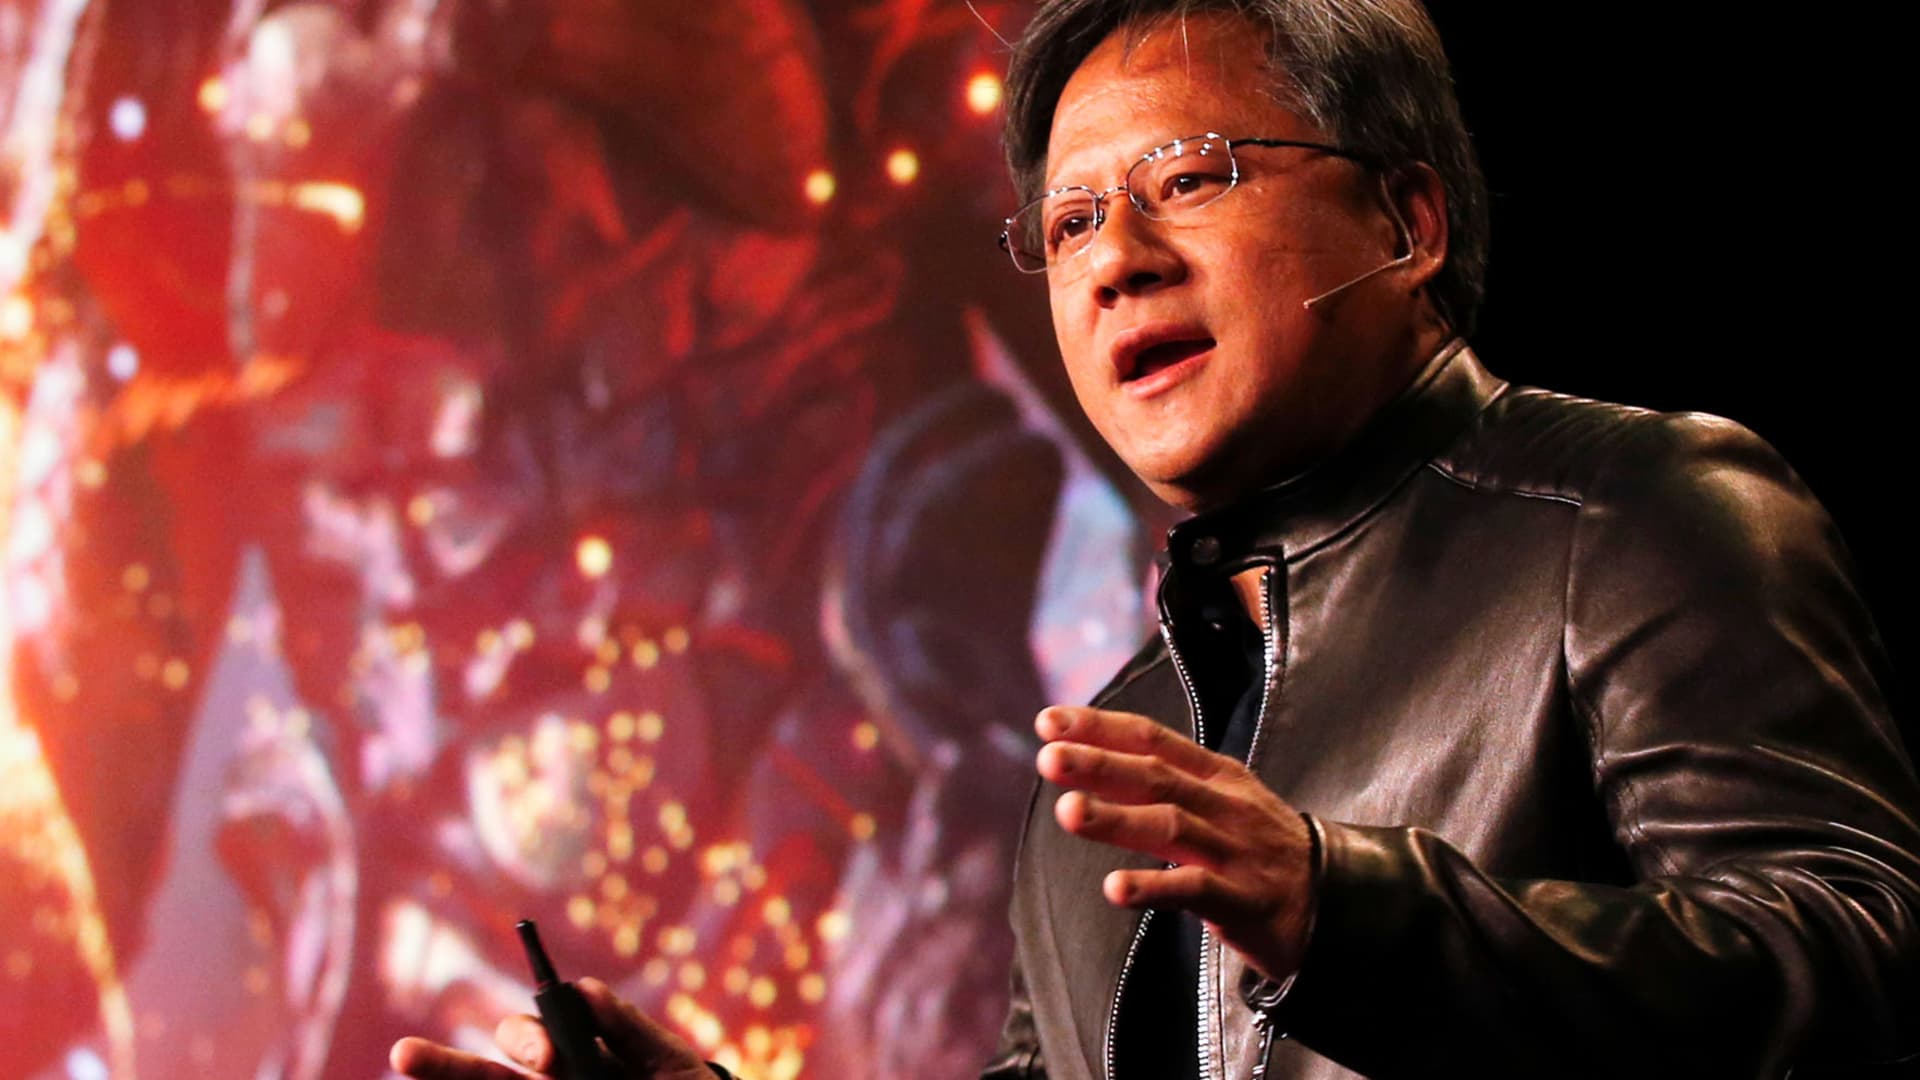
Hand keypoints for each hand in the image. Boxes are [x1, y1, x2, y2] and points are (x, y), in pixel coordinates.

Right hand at [389, 977, 713, 1078]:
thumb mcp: (670, 1064)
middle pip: (487, 1075)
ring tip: (436, 1064)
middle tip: (419, 1058)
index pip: (535, 1037)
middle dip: (445, 1065)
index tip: (544, 1054)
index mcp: (579, 1060)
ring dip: (449, 1077)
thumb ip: (630, 1031)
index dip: (526, 1036)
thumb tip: (583, 989)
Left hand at [1034, 705, 1313, 980]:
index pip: (1153, 740)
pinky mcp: (1243, 899)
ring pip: (1171, 826)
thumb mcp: (1222, 801)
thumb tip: (1093, 765)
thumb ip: (1165, 784)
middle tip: (1049, 757)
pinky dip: (1154, 887)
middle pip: (1156, 778)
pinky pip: (1194, 889)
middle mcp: (1223, 805)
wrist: (1339, 900)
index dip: (1102, 728)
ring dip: (1117, 819)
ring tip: (1068, 811)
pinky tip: (1115, 888)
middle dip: (1100, 764)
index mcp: (1216, 775)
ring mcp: (1234, 851)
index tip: (1050, 721)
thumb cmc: (1261, 848)